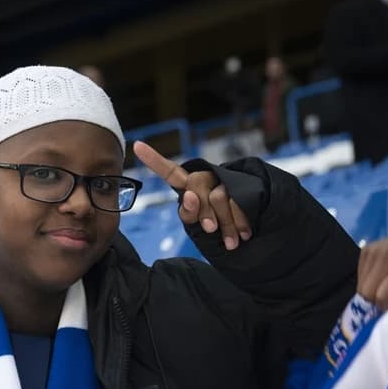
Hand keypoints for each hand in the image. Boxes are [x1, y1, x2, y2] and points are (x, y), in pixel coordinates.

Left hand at [134, 141, 251, 250]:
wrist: (250, 227)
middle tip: (210, 230)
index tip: (137, 146)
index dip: (153, 159)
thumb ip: (189, 213)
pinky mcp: (244, 184)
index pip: (169, 171)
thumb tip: (190, 197)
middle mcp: (204, 177)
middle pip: (196, 185)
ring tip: (230, 242)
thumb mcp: (196, 223)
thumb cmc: (215, 227)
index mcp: (187, 185)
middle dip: (203, 211)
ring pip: (218, 196)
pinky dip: (239, 223)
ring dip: (224, 223)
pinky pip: (238, 201)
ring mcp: (224, 178)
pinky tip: (242, 235)